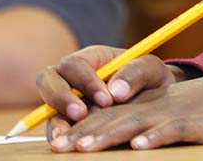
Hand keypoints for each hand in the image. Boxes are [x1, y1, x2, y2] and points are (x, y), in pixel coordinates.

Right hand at [36, 45, 179, 132]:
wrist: (155, 100)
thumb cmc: (151, 79)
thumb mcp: (152, 70)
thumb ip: (137, 71)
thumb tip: (116, 92)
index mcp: (92, 58)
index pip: (75, 64)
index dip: (86, 81)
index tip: (107, 100)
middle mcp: (73, 77)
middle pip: (48, 79)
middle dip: (61, 96)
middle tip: (81, 114)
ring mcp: (66, 100)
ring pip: (47, 106)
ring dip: (55, 120)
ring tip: (67, 135)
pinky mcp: (67, 121)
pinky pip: (54, 127)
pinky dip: (58, 134)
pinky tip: (69, 144)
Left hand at [44, 62, 202, 151]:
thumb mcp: (176, 113)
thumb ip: (150, 125)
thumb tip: (126, 144)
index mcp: (149, 104)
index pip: (110, 115)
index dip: (82, 128)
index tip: (56, 144)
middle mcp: (157, 107)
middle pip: (116, 119)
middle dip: (85, 134)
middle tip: (58, 148)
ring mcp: (176, 114)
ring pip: (137, 123)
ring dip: (110, 135)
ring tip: (87, 148)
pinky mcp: (196, 124)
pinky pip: (173, 131)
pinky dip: (156, 138)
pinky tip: (140, 147)